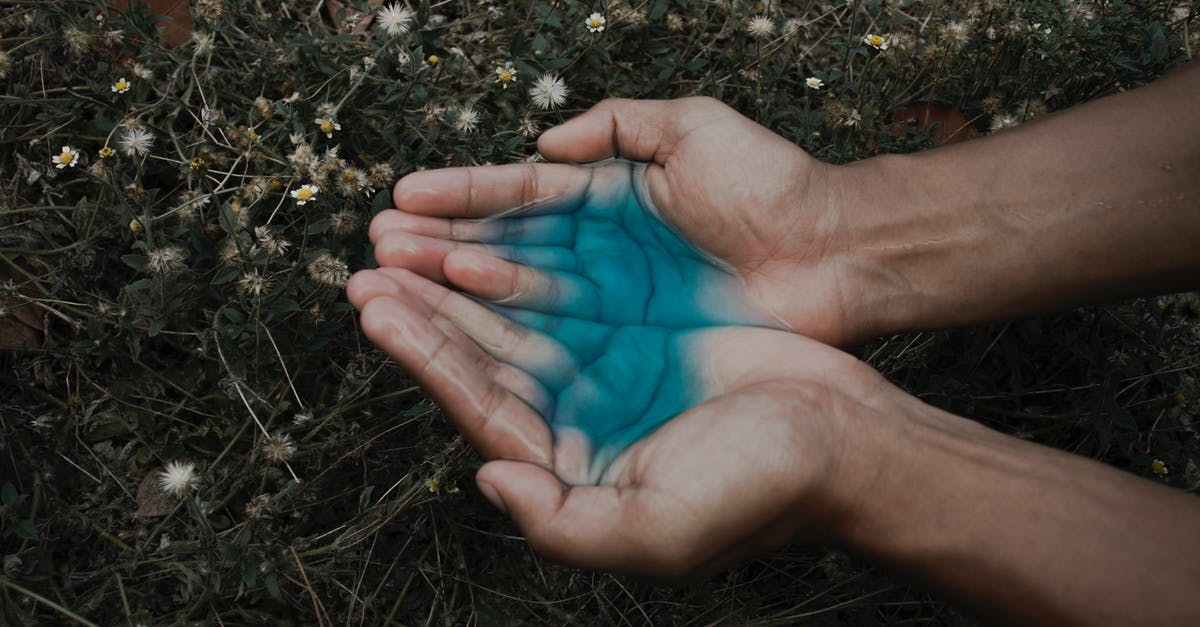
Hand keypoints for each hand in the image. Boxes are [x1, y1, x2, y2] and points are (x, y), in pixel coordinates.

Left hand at [346, 268, 896, 576]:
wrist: (846, 440)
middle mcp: (579, 425)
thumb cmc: (760, 491)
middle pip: (485, 362)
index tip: (378, 310)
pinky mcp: (638, 336)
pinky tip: (488, 238)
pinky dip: (524, 267)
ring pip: (517, 323)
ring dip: (460, 286)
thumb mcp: (659, 531)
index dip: (425, 360)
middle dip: (425, 314)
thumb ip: (562, 520)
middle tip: (370, 264)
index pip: (480, 411)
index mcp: (571, 475)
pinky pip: (567, 294)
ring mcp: (608, 376)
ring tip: (408, 243)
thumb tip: (485, 477)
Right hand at [370, 97, 881, 344]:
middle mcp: (598, 246)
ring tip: (392, 285)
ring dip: (452, 288)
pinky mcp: (628, 340)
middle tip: (375, 251)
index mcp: (608, 191)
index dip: (460, 193)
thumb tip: (548, 138)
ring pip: (515, 290)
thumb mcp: (694, 127)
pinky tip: (456, 327)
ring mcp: (610, 295)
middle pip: (502, 243)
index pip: (519, 189)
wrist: (832, 254)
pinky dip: (504, 329)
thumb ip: (621, 124)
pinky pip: (554, 333)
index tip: (402, 198)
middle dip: (436, 245)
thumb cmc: (771, 183)